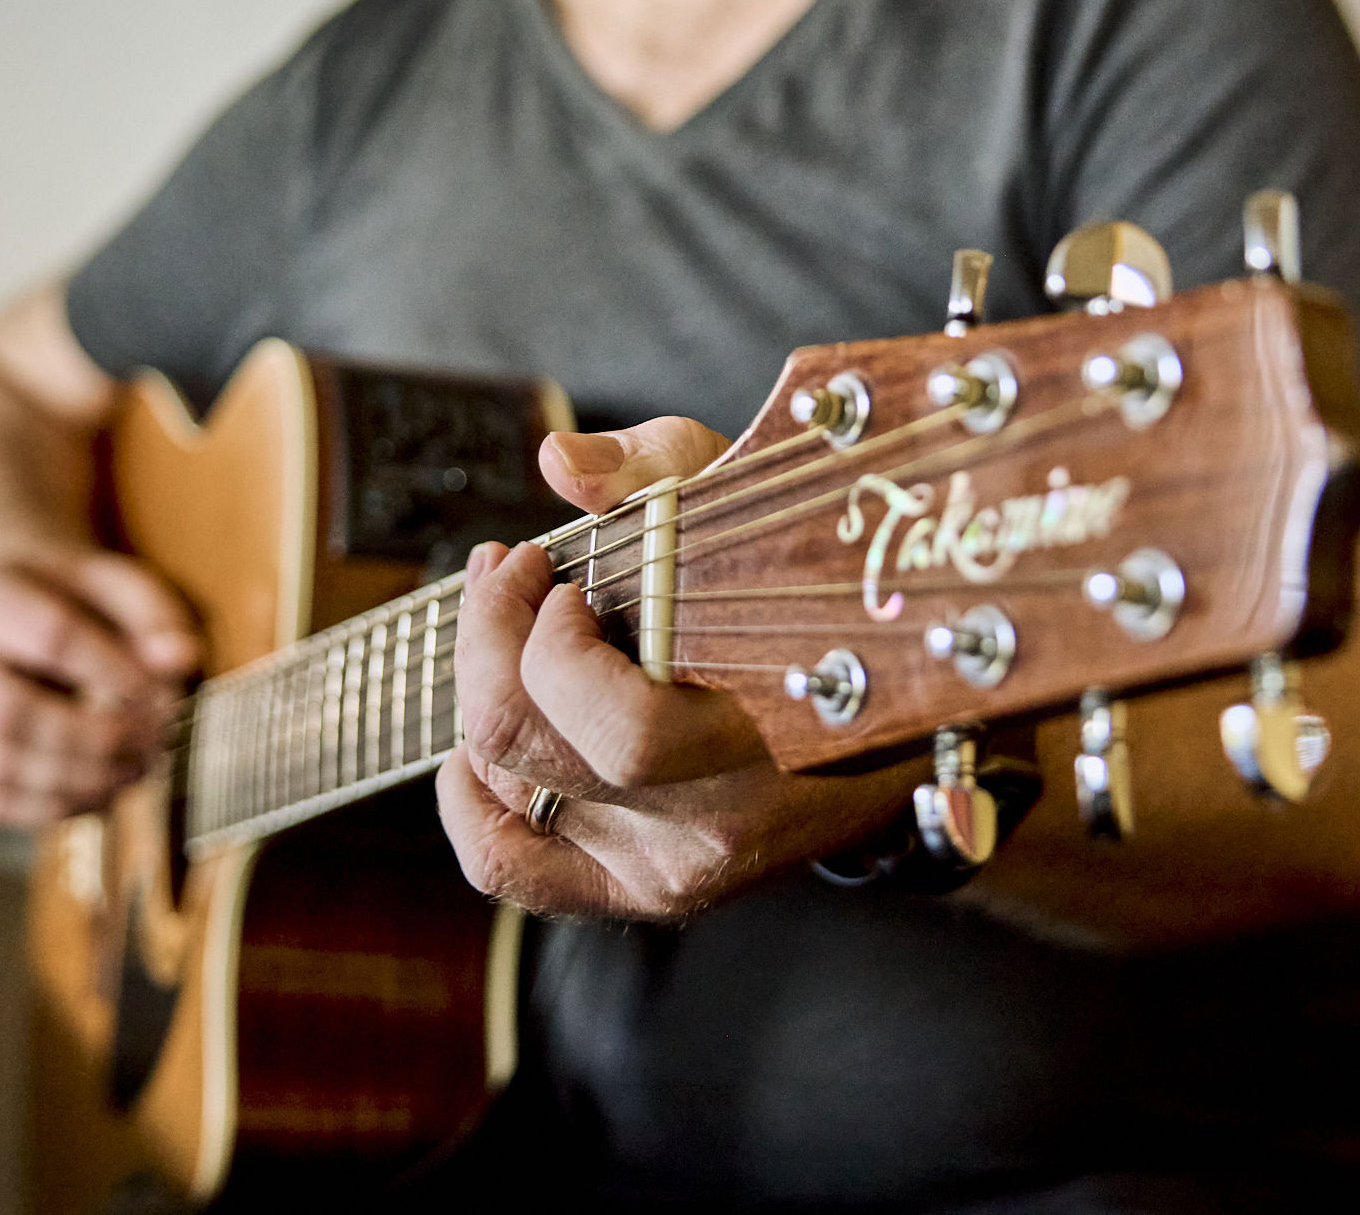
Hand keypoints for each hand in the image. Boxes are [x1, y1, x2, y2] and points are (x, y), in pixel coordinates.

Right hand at [0, 545, 201, 827]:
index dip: (116, 672)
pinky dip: (56, 807)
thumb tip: (180, 660)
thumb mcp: (115, 582)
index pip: (50, 635)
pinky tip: (103, 791)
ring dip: (82, 779)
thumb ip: (154, 613)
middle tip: (156, 742)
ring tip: (139, 767)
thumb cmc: (70, 595)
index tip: (166, 694)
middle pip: (11, 714)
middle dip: (97, 738)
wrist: (4, 607)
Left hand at [436, 420, 927, 919]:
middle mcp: (712, 825)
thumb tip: (562, 465)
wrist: (891, 717)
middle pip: (525, 744)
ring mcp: (674, 873)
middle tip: (510, 575)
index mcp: (764, 740)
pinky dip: (469, 808)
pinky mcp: (644, 894)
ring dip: (477, 693)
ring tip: (497, 631)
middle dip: (487, 638)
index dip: (545, 632)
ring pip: (506, 791)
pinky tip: (470, 752)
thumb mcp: (759, 503)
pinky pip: (512, 871)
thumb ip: (659, 469)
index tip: (557, 570)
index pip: (610, 721)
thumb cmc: (818, 595)